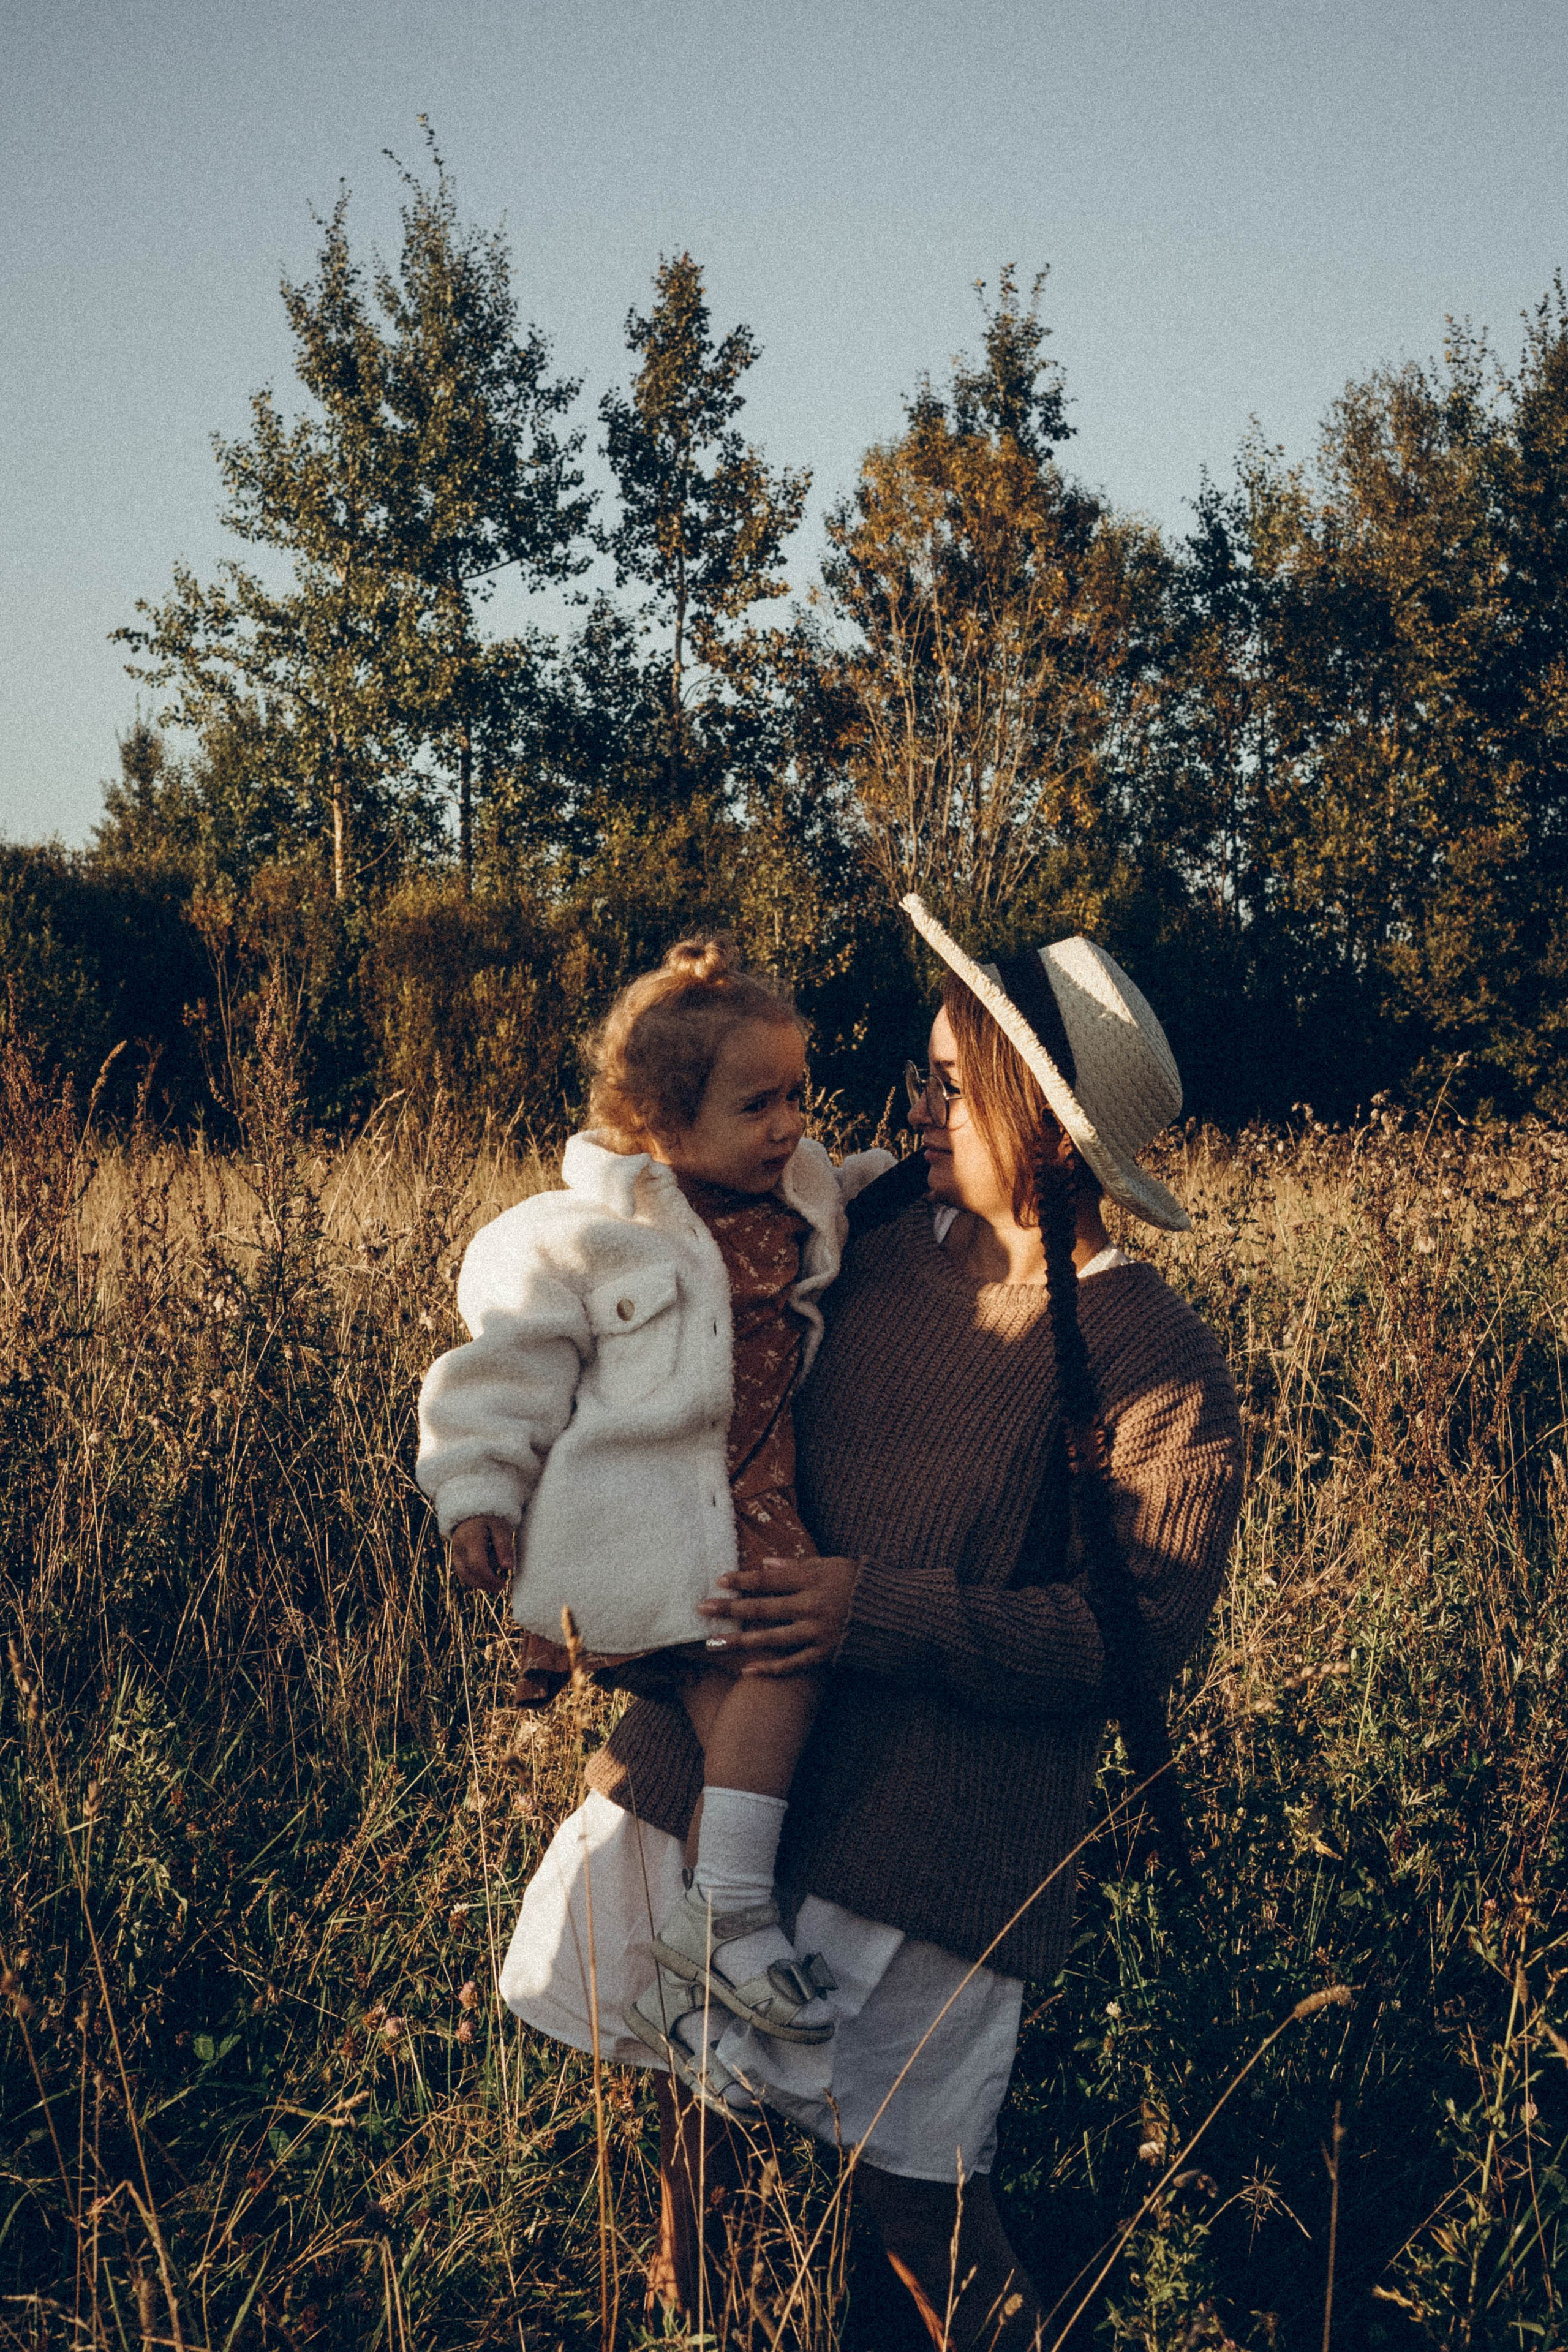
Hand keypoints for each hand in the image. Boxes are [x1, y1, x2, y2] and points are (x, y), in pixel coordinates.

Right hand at [448, 1516, 515, 1596]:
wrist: (475, 1513)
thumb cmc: (491, 1519)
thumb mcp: (501, 1527)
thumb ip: (504, 1546)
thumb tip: (508, 1567)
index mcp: (470, 1537)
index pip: (477, 1564)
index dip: (490, 1578)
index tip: (504, 1582)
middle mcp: (458, 1546)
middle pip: (469, 1573)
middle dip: (486, 1583)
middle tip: (502, 1585)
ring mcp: (456, 1553)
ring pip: (464, 1576)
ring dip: (481, 1583)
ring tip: (497, 1584)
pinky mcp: (457, 1558)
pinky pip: (464, 1574)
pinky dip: (476, 1579)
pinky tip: (489, 1579)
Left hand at [697, 1556, 859, 1675]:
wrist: (892, 1614)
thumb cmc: (858, 1583)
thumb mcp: (831, 1564)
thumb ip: (797, 1564)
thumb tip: (764, 1562)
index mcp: (813, 1580)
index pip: (770, 1579)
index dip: (743, 1579)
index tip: (720, 1580)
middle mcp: (812, 1606)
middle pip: (763, 1608)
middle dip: (730, 1608)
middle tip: (702, 1608)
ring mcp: (817, 1633)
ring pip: (771, 1639)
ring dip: (739, 1642)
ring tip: (712, 1643)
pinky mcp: (824, 1654)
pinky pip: (792, 1664)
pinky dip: (770, 1669)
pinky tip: (746, 1670)